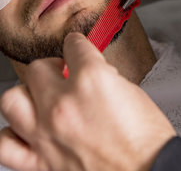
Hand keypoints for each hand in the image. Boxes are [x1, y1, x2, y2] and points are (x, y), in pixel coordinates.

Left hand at [0, 33, 175, 170]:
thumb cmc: (146, 139)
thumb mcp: (129, 90)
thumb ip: (101, 75)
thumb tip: (86, 69)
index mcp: (91, 81)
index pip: (74, 46)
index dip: (78, 44)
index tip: (78, 47)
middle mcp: (64, 105)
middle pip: (38, 67)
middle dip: (53, 65)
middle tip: (64, 72)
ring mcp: (48, 134)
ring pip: (13, 98)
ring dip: (28, 93)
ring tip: (42, 96)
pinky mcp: (42, 161)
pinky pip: (6, 144)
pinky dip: (13, 133)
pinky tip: (28, 129)